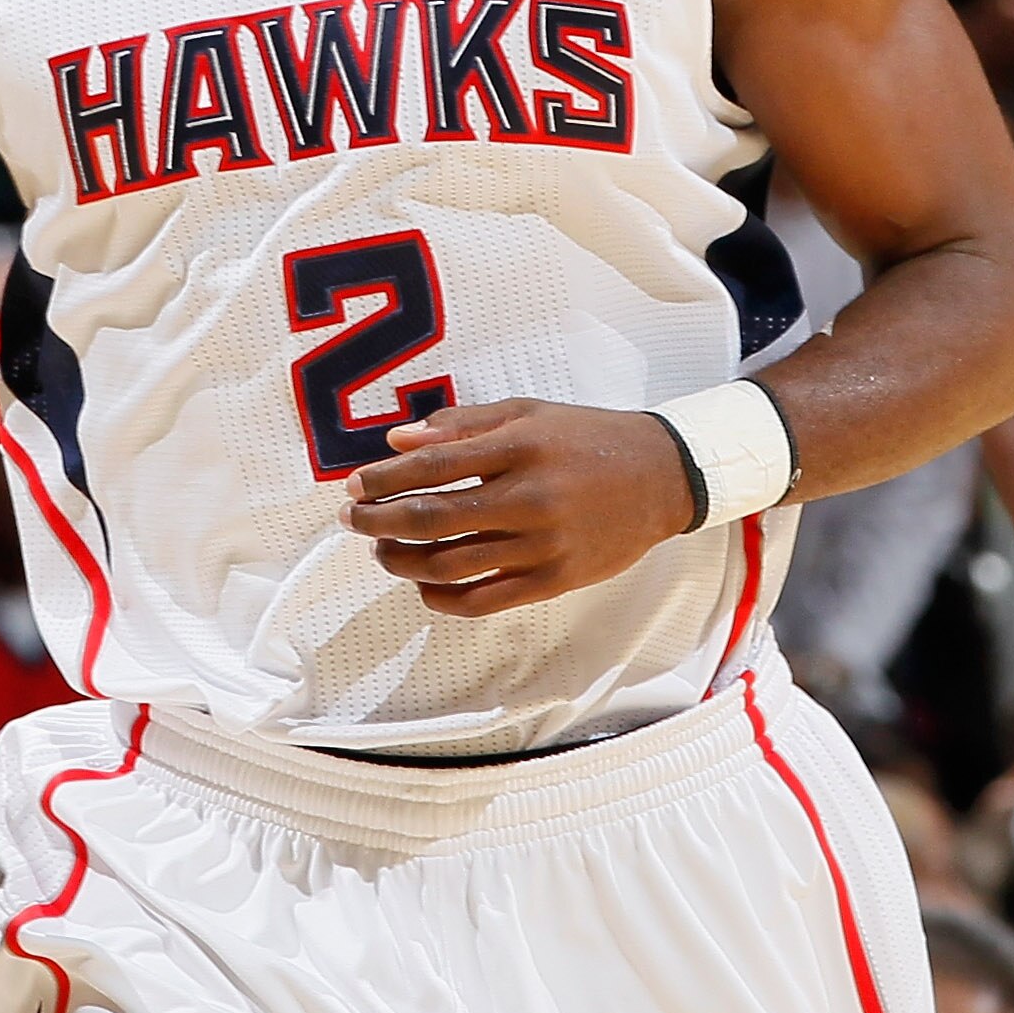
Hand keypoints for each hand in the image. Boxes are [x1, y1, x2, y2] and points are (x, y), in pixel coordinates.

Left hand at [340, 399, 695, 615]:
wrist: (662, 476)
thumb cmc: (586, 437)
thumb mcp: (527, 413)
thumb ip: (462, 425)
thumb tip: (396, 441)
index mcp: (520, 446)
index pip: (433, 466)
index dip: (384, 478)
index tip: (354, 486)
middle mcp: (530, 497)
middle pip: (435, 518)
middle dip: (380, 520)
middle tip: (351, 519)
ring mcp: (544, 544)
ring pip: (453, 565)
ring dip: (404, 561)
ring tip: (381, 550)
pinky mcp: (556, 580)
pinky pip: (486, 600)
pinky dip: (444, 598)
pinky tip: (423, 585)